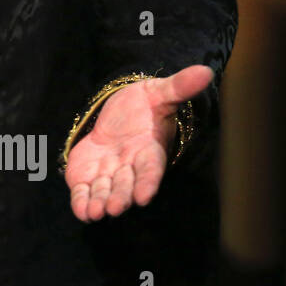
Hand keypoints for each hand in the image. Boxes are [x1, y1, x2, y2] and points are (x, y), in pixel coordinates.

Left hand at [65, 64, 212, 221]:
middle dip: (121, 197)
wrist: (118, 112)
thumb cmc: (144, 105)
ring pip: (105, 192)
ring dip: (99, 203)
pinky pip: (85, 191)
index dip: (148, 182)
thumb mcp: (159, 92)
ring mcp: (109, 174)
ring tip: (94, 213)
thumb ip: (179, 87)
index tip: (145, 195)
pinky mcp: (88, 175)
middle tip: (115, 208)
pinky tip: (80, 211)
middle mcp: (130, 167)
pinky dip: (81, 202)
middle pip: (126, 185)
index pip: (151, 168)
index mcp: (149, 150)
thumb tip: (206, 72)